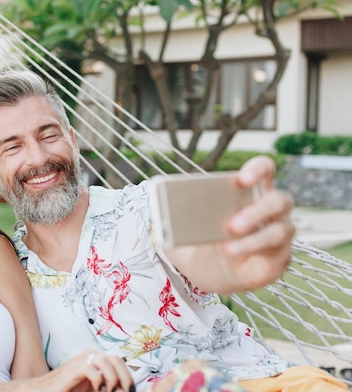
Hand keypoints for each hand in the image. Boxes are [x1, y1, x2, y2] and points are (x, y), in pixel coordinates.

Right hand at [28, 349, 133, 391]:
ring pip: (107, 360)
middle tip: (125, 391)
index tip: (131, 390)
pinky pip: (92, 369)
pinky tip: (96, 390)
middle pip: (116, 358)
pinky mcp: (73, 368)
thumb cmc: (69, 390)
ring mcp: (82, 359)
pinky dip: (98, 381)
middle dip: (125, 377)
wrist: (45, 390)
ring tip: (109, 390)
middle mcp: (90, 355)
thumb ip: (107, 386)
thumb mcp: (93, 388)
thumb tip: (124, 389)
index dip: (129, 375)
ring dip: (113, 378)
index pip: (120, 361)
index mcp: (97, 359)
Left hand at [167, 156, 295, 293]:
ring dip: (255, 238)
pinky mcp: (278, 260)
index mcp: (252, 192)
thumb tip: (159, 208)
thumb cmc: (201, 239)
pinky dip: (252, 252)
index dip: (258, 169)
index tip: (240, 179)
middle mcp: (272, 211)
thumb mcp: (184, 225)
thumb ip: (177, 213)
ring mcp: (279, 235)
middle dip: (257, 210)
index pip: (265, 170)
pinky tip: (231, 253)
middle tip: (231, 223)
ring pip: (282, 230)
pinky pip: (276, 254)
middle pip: (279, 200)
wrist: (206, 270)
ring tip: (227, 243)